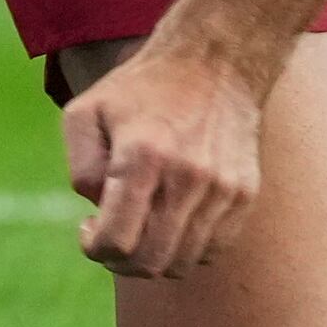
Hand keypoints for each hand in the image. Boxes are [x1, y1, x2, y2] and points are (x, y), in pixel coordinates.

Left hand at [62, 40, 264, 280]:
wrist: (215, 63)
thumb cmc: (139, 90)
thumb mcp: (84, 113)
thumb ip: (81, 168)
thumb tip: (98, 213)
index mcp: (142, 156)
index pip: (117, 239)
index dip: (94, 248)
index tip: (87, 231)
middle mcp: (188, 178)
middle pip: (152, 261)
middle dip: (121, 263)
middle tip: (108, 242)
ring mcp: (223, 190)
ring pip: (185, 262)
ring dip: (155, 260)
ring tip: (139, 230)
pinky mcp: (245, 195)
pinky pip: (214, 249)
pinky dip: (188, 249)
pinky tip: (170, 221)